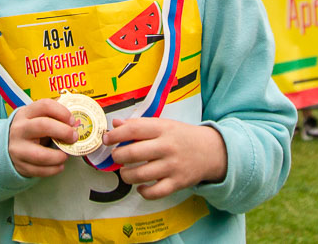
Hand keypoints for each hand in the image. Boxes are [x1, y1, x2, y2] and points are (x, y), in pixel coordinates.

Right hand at [9, 99, 78, 177]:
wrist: (7, 146)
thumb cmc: (30, 131)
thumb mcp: (36, 118)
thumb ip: (53, 119)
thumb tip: (76, 125)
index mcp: (26, 113)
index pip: (45, 105)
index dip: (62, 112)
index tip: (72, 121)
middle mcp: (19, 129)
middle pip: (43, 125)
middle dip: (63, 132)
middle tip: (74, 137)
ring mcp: (18, 148)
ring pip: (41, 155)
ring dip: (59, 156)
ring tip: (66, 155)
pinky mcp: (20, 165)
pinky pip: (40, 171)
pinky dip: (54, 169)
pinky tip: (59, 165)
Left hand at [103, 118, 226, 199]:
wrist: (211, 151)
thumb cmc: (182, 136)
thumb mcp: (164, 124)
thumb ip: (139, 124)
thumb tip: (115, 124)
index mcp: (163, 129)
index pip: (133, 130)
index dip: (115, 135)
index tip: (106, 139)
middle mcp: (167, 147)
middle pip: (133, 153)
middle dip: (118, 156)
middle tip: (117, 156)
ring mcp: (172, 166)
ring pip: (140, 175)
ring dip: (126, 175)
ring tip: (125, 172)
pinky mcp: (177, 183)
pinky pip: (155, 192)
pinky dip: (143, 192)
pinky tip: (140, 187)